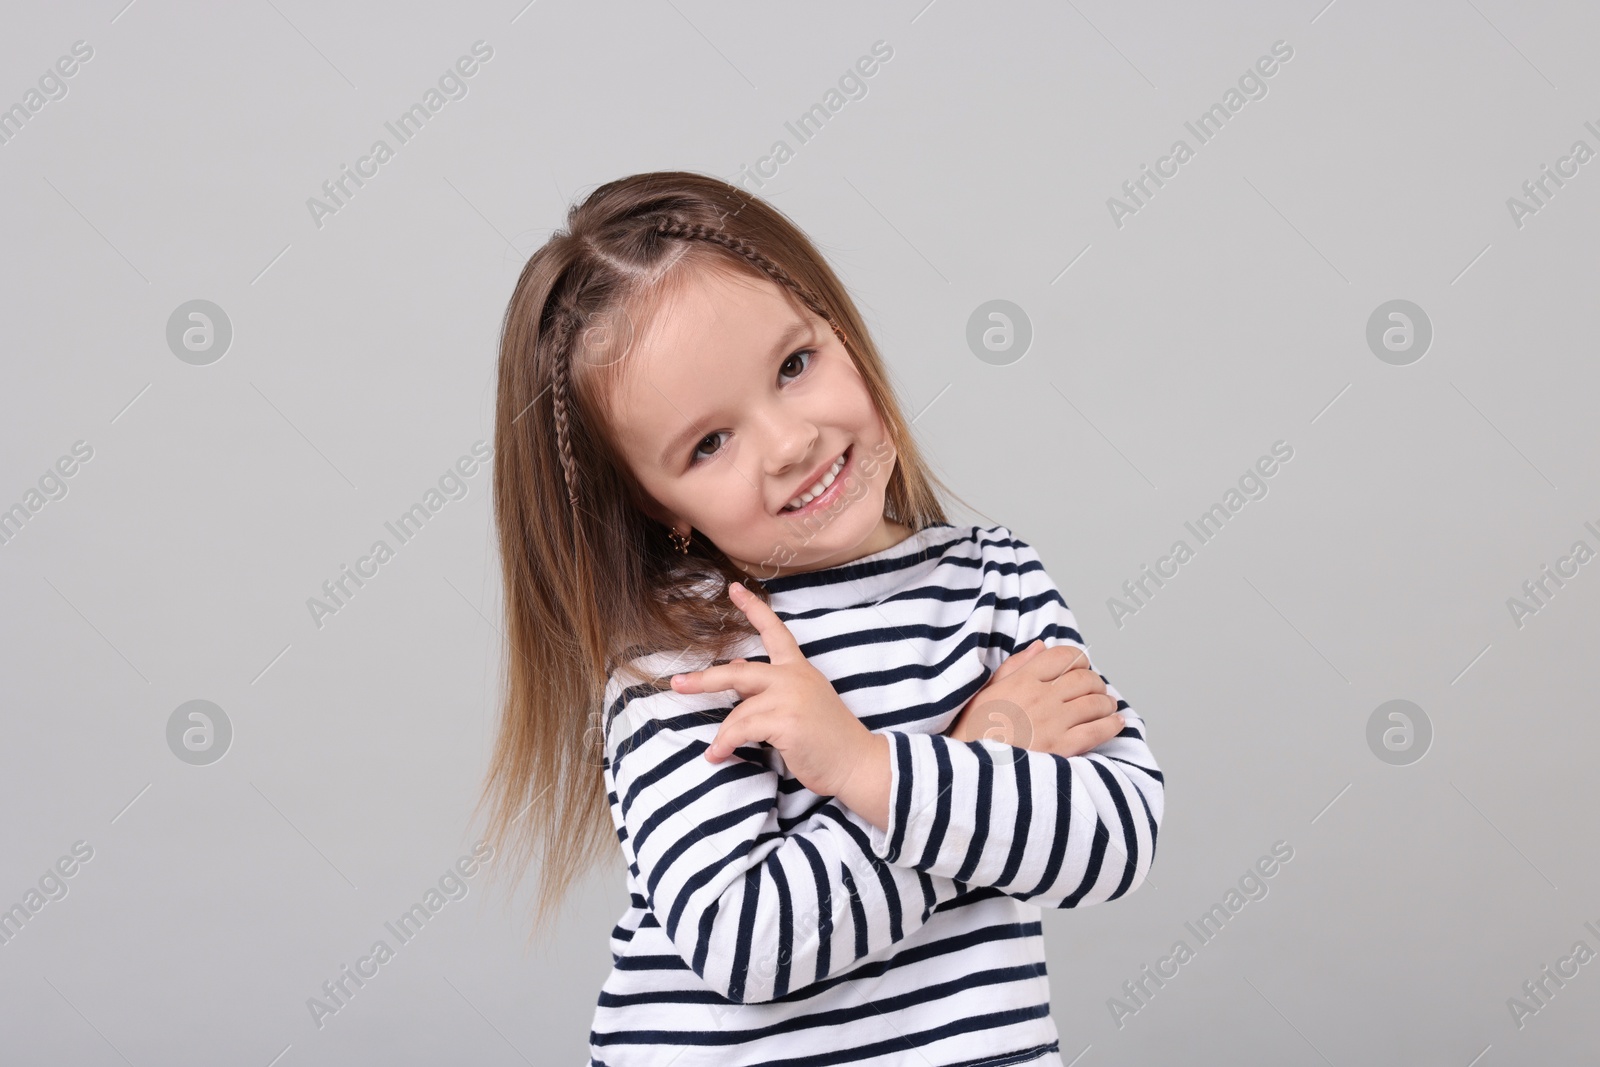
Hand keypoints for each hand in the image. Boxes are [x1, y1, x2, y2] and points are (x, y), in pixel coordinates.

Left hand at [668, 582, 889, 825]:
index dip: (754, 609)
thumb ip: (770, 689)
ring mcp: (791, 698)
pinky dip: (725, 744)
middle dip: (705, 680)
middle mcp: (794, 678)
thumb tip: (736, 675)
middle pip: (739, 673)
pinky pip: (741, 730)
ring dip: (723, 735)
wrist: (856, 763)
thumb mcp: (801, 704)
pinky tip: (720, 755)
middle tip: (677, 683)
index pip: (776, 632)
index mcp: (799, 669)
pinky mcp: (786, 721)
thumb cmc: (827, 739)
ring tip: (716, 751)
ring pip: (738, 711)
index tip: (733, 589)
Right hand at [946, 640, 1124, 757]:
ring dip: (1106, 703)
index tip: (1080, 668)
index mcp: (1022, 680)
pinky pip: (1098, 730)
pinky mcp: (1061, 749)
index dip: (1078, 660)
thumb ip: (1015, 667)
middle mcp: (1040, 697)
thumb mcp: (986, 692)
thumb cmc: (973, 732)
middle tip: (1096, 690)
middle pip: (1084, 678)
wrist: (969, 771)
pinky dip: (1112, 725)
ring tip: (1106, 707)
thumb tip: (1041, 647)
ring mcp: (1053, 723)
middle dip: (1095, 682)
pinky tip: (1115, 724)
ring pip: (1095, 703)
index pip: (1063, 656)